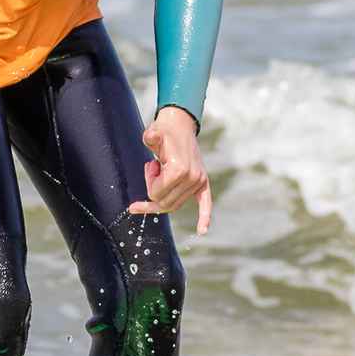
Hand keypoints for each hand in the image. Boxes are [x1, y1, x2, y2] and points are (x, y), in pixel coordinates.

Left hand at [127, 106, 214, 234]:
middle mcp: (192, 178)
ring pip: (175, 204)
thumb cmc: (164, 131)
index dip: (149, 181)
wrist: (180, 124)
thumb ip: (151, 137)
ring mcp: (199, 181)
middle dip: (153, 189)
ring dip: (164, 192)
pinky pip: (205, 203)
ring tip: (162, 171)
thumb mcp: (153, 133)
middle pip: (164, 202)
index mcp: (180, 170)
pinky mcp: (203, 182)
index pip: (156, 194)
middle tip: (154, 167)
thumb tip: (151, 137)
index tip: (150, 164)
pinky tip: (202, 231)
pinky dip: (204, 217)